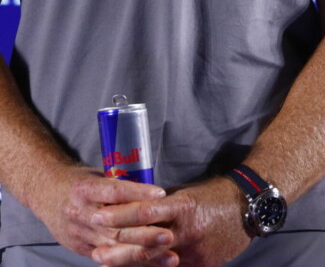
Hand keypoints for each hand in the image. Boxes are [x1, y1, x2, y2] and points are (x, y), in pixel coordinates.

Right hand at [26, 164, 173, 261]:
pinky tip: (149, 263)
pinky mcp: (80, 247)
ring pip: (113, 246)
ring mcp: (79, 233)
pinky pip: (107, 257)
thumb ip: (121, 185)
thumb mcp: (98, 175)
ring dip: (142, 252)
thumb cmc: (81, 181)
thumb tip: (154, 192)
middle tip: (169, 235)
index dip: (138, 194)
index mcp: (86, 189)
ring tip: (168, 254)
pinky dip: (129, 261)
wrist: (47, 193)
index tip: (162, 195)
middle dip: (144, 233)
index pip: (114, 192)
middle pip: (116, 226)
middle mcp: (81, 213)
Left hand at [92, 177, 251, 266]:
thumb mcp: (189, 193)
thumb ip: (165, 204)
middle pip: (145, 243)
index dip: (120, 216)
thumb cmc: (217, 194)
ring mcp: (193, 251)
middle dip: (118, 248)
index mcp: (183, 206)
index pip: (144, 212)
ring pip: (155, 262)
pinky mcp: (201, 264)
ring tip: (109, 263)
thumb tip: (137, 209)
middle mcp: (186, 230)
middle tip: (96, 252)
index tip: (99, 215)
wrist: (250, 206)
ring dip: (131, 263)